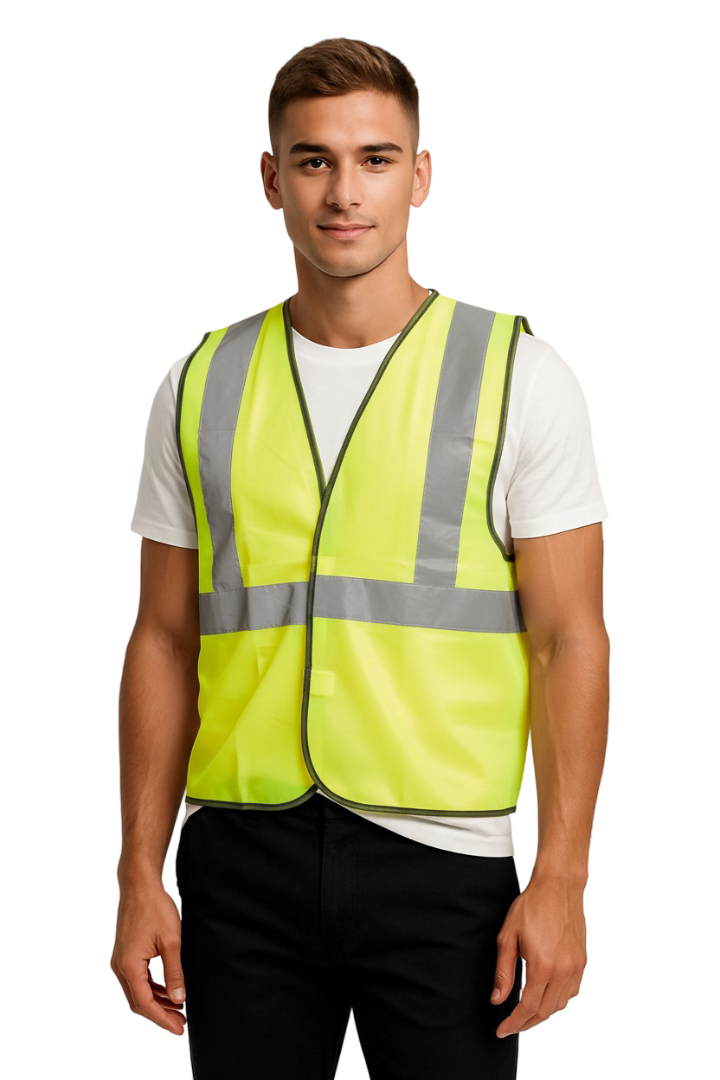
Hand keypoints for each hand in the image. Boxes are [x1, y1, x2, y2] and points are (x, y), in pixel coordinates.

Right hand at [110, 879, 186, 1035]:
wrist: (139, 884)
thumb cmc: (155, 907)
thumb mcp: (171, 940)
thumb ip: (174, 972)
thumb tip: (179, 999)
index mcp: (129, 965)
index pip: (145, 1004)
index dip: (163, 1020)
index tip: (180, 1029)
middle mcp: (119, 966)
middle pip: (138, 1002)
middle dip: (160, 1015)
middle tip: (182, 1023)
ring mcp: (120, 960)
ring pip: (136, 992)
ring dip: (156, 1002)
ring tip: (179, 1009)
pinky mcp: (124, 953)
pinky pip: (136, 979)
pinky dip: (151, 988)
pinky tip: (168, 990)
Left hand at [491, 876, 587, 1037]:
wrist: (559, 886)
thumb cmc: (532, 906)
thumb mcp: (508, 937)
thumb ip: (503, 972)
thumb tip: (498, 999)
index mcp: (542, 966)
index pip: (528, 1008)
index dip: (513, 1023)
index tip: (501, 1029)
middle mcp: (563, 971)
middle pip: (545, 1012)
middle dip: (526, 1024)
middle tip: (510, 1025)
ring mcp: (576, 967)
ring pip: (560, 1005)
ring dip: (543, 1014)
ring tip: (525, 1013)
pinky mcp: (583, 961)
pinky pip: (572, 992)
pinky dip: (558, 1001)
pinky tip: (546, 997)